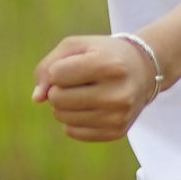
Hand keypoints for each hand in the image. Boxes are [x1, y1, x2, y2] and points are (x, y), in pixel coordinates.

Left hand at [33, 30, 158, 143]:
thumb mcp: (76, 47)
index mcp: (108, 66)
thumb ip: (47, 67)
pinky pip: (72, 132)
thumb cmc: (103, 54)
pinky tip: (90, 107)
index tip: (75, 65)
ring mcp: (118, 116)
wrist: (143, 70)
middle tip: (77, 82)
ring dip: (64, 105)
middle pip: (57, 98)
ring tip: (84, 93)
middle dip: (58, 89)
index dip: (58, 69)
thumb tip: (37, 99)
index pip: (56, 74)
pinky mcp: (116, 132)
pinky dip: (73, 120)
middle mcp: (117, 93)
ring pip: (62, 117)